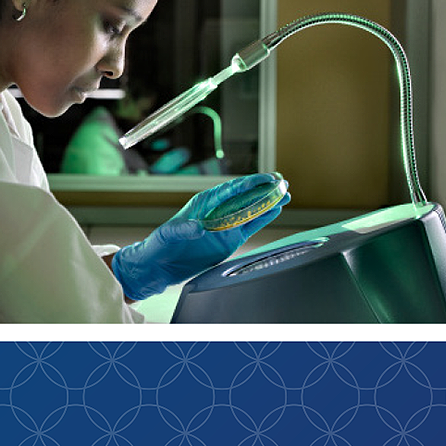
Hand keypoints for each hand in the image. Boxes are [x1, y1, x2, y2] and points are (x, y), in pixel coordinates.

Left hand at [110, 173, 290, 300]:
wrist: (159, 266)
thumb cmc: (160, 245)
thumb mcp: (168, 235)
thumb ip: (183, 230)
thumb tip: (199, 228)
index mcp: (203, 204)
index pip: (229, 190)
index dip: (247, 184)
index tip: (264, 179)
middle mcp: (217, 211)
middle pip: (244, 196)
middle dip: (263, 189)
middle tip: (282, 183)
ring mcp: (225, 225)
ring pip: (251, 210)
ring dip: (268, 202)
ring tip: (286, 194)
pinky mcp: (230, 239)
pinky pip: (250, 226)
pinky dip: (263, 218)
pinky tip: (276, 210)